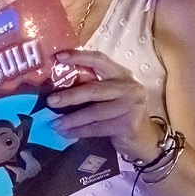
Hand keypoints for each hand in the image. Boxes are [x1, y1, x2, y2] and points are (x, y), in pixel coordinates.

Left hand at [45, 50, 161, 161]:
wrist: (144, 138)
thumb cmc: (120, 113)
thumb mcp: (110, 95)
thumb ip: (92, 87)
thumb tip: (56, 89)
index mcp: (121, 74)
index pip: (99, 60)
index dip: (79, 57)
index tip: (58, 57)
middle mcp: (129, 86)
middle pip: (93, 89)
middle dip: (69, 96)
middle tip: (50, 101)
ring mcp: (131, 105)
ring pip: (94, 112)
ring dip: (71, 119)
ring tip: (54, 124)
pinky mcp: (128, 124)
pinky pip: (97, 128)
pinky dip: (79, 131)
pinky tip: (66, 133)